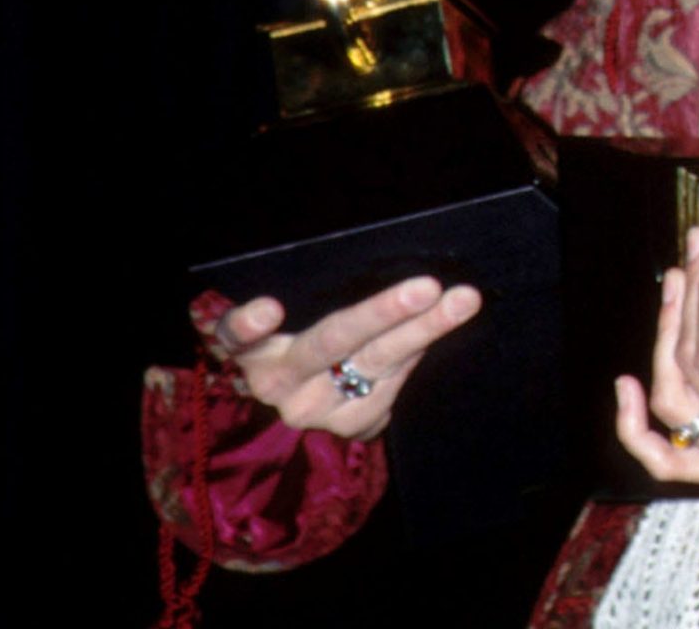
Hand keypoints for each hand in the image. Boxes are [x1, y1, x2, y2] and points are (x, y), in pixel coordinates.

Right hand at [211, 275, 481, 441]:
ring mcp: (312, 413)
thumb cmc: (302, 331)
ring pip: (372, 367)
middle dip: (382, 312)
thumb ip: (312, 290)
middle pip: (329, 343)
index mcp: (253, 349)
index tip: (270, 308)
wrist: (309, 391)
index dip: (249, 324)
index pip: (237, 335)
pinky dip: (414, 359)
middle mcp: (276, 385)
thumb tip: (378, 267)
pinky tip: (434, 334)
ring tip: (461, 302)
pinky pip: (387, 394)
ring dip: (423, 332)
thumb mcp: (295, 311)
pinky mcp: (346, 430)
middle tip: (427, 287)